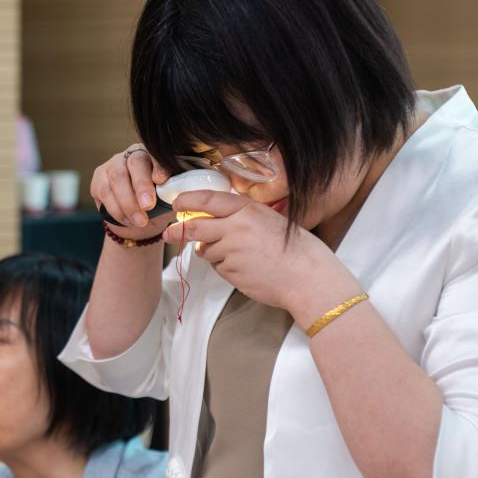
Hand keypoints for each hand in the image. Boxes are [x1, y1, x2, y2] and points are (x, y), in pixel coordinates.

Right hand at [91, 144, 174, 236]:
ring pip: (117, 179)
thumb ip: (174, 193)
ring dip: (128, 204)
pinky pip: (104, 192)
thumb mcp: (170, 199)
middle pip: (134, 163)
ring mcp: (113, 164)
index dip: (158, 165)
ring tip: (140, 221)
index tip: (161, 180)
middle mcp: (133, 154)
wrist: (140, 221)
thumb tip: (181, 192)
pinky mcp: (99, 178)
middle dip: (141, 186)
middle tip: (148, 206)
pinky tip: (128, 221)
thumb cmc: (159, 205)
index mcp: (155, 155)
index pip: (157, 154)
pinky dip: (117, 210)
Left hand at [162, 190, 362, 325]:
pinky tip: (248, 268)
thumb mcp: (269, 220)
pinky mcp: (231, 272)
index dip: (187, 201)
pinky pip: (219, 268)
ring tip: (242, 256)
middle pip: (194, 227)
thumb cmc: (295, 249)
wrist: (308, 278)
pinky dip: (226, 268)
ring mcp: (232, 251)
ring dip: (213, 252)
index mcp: (247, 210)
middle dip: (178, 231)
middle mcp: (236, 227)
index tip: (176, 204)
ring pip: (206, 250)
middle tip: (169, 233)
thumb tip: (214, 219)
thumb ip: (242, 217)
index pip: (207, 200)